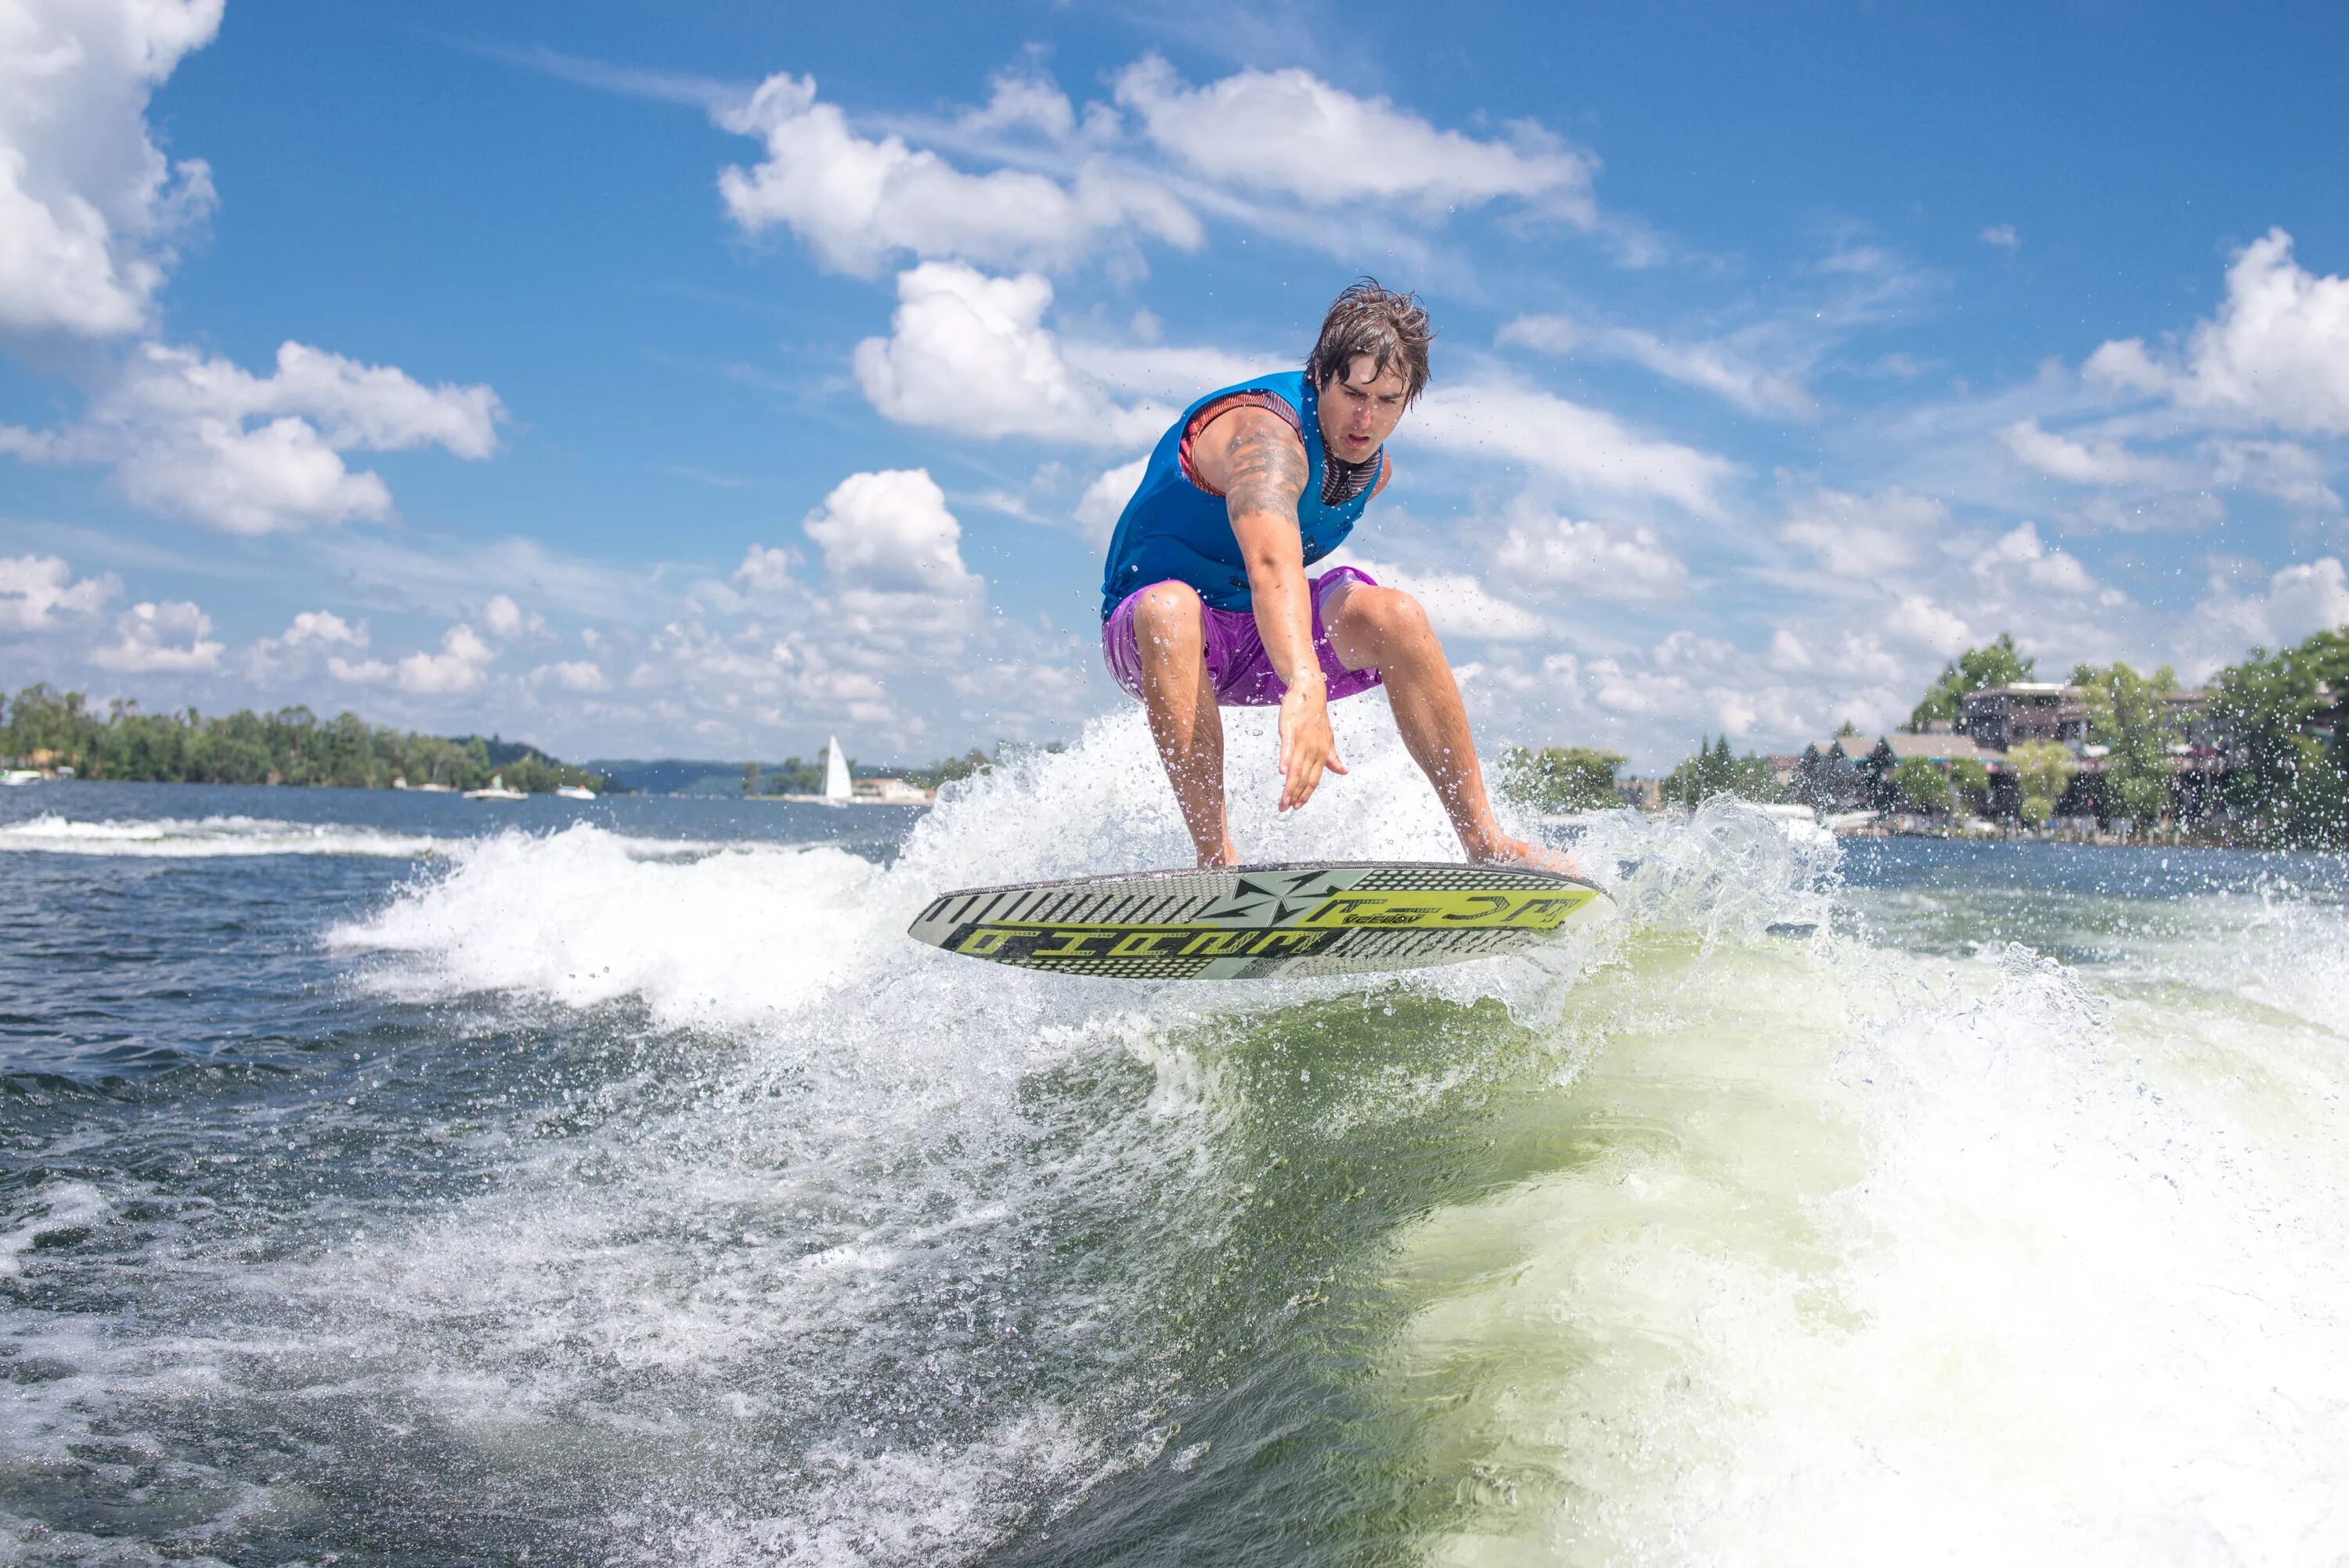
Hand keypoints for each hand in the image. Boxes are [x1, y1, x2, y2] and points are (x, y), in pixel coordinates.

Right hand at [1276, 674, 1347, 810]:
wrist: (1310, 692)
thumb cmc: (1317, 716)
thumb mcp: (1328, 739)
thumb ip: (1332, 757)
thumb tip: (1344, 771)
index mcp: (1322, 752)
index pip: (1314, 779)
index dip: (1306, 794)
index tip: (1298, 806)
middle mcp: (1313, 749)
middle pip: (1304, 777)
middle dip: (1295, 796)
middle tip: (1285, 809)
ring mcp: (1302, 740)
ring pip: (1296, 768)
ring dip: (1290, 786)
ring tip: (1283, 800)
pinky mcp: (1290, 730)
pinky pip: (1288, 748)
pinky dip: (1286, 760)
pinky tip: (1282, 772)